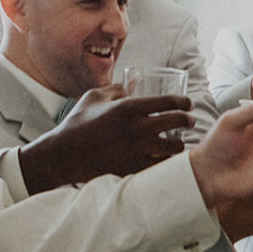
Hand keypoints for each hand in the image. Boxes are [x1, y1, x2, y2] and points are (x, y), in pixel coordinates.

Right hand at [18, 93, 192, 194]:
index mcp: (128, 107)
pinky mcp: (133, 169)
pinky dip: (166, 162)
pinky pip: (161, 166)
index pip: (168, 101)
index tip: (188, 104)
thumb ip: (116, 88)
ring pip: (174, 147)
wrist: (63, 156)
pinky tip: (166, 159)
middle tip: (190, 121)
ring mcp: (136, 150)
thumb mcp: (94, 97)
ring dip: (180, 144)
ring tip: (179, 143)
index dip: (184, 102)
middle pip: (177, 121)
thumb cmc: (77, 124)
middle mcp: (136, 128)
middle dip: (188, 120)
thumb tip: (134, 82)